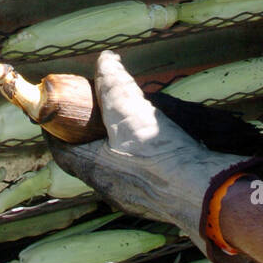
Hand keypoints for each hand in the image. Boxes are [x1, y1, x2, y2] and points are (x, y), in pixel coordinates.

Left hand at [47, 50, 262, 262]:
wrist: (205, 194)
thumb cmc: (159, 156)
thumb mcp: (128, 109)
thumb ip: (113, 82)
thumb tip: (105, 60)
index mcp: (94, 170)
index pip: (61, 151)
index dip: (57, 130)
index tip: (59, 112)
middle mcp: (111, 189)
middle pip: (89, 160)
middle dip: (90, 136)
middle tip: (98, 113)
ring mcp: (137, 199)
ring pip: (118, 169)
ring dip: (119, 148)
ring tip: (132, 124)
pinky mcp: (162, 201)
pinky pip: (145, 177)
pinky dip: (144, 159)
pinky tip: (160, 144)